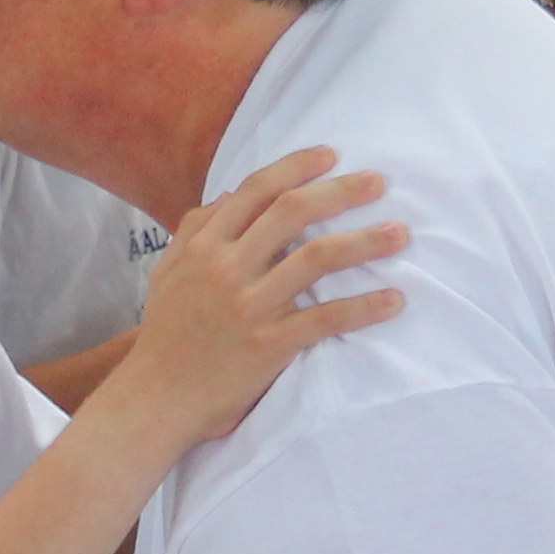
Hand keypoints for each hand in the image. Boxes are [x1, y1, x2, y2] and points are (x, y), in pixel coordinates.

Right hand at [106, 147, 403, 452]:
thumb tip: (225, 196)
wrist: (155, 398)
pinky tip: (393, 301)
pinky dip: (363, 308)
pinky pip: (325, 319)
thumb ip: (192, 230)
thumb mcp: (166, 273)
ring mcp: (249, 305)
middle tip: (378, 182)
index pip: (255, 191)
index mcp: (203, 246)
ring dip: (364, 242)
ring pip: (316, 258)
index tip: (331, 155)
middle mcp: (226, 267)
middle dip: (341, 191)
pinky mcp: (269, 345)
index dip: (296, 167)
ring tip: (399, 234)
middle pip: (293, 212)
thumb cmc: (164, 336)